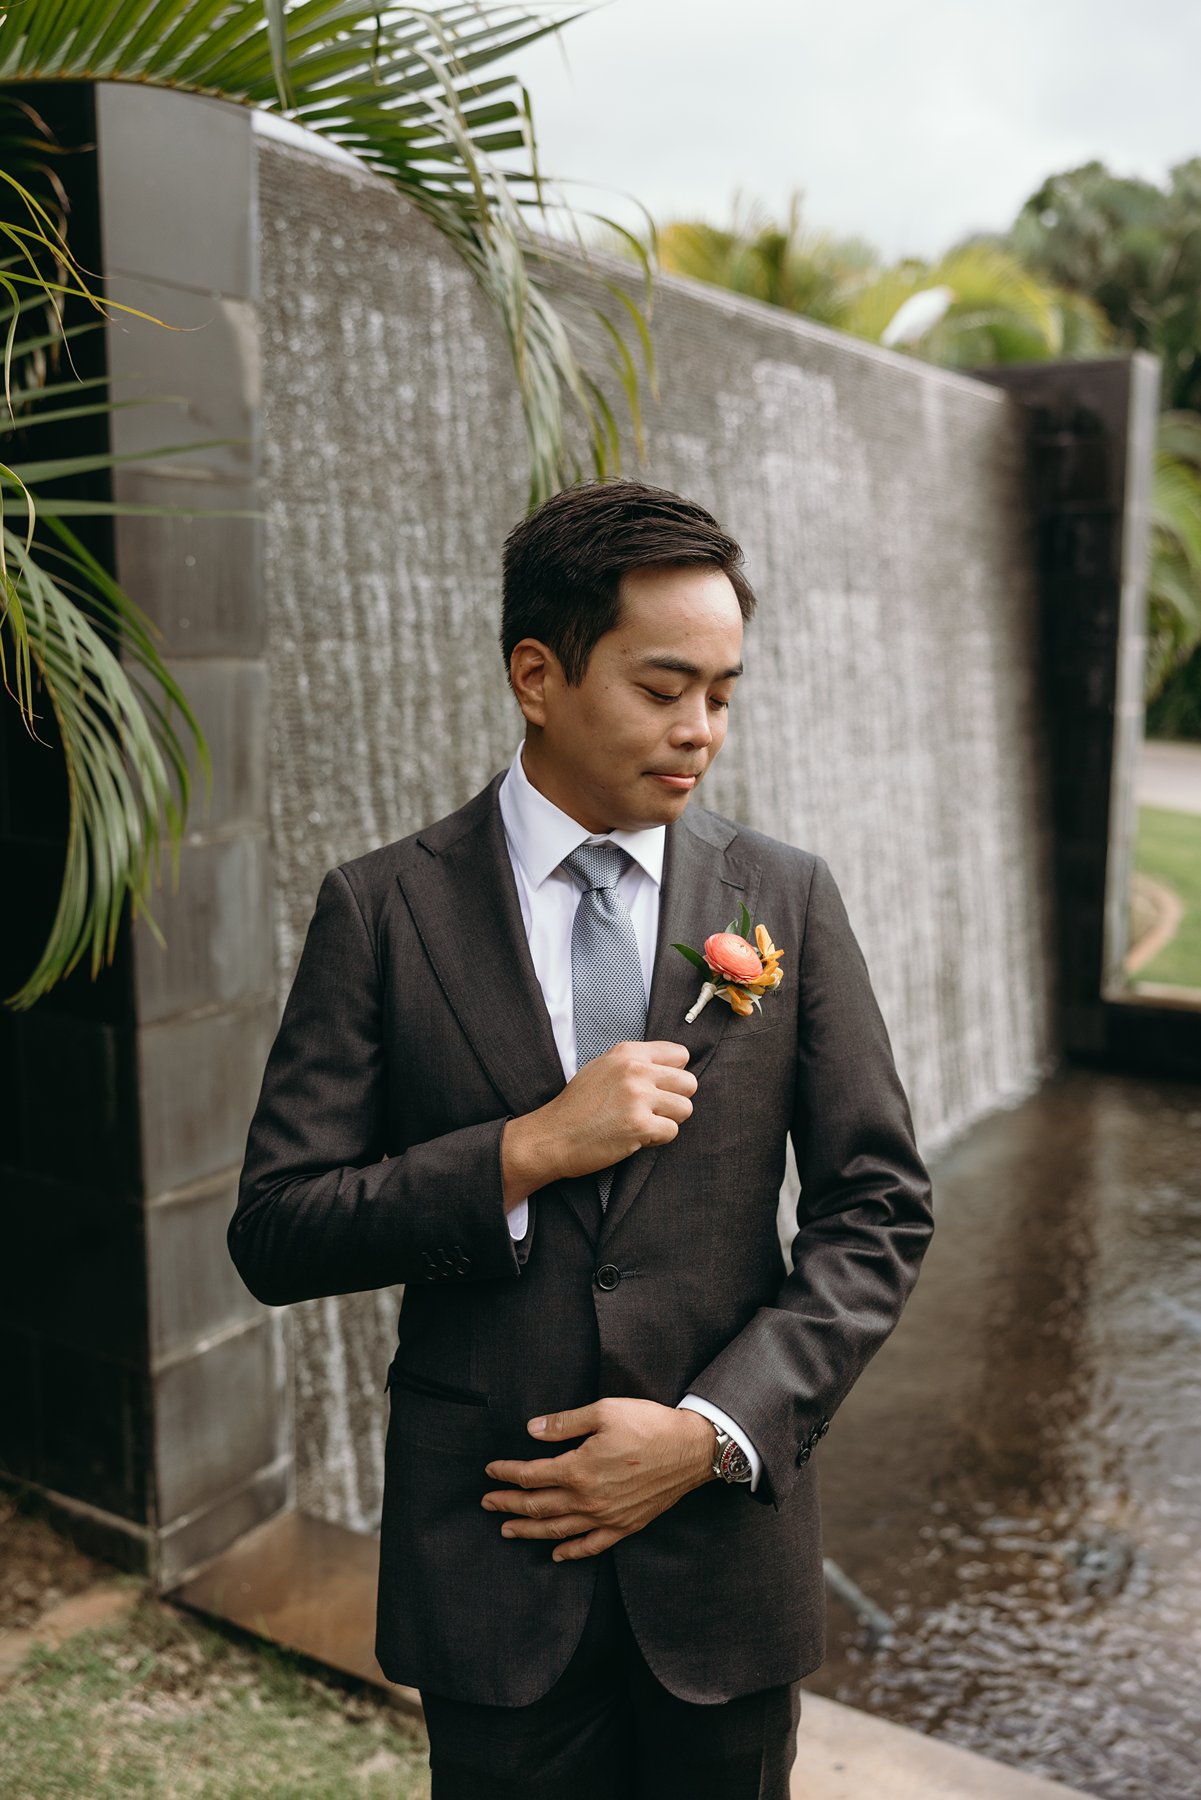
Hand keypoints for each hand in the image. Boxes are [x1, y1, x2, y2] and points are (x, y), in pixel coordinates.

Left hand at [481, 1398, 716, 1560]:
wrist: (691, 1449)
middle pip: (538, 1506)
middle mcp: (588, 1499)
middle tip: (487, 1504)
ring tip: (508, 1531)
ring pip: (558, 1530)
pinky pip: (592, 1546)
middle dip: (508, 1505)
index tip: (490, 1471)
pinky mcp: (625, 1526)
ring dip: (529, 1531)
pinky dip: (571, 1552)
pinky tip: (556, 1554)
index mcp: (578, 1469)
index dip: (507, 1473)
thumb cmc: (648, 1425)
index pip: (531, 1475)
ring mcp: (607, 1517)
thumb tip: (532, 1429)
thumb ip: (565, 1423)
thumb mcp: (604, 1411)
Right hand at [502, 1042, 696, 1198]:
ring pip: (685, 1108)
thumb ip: (634, 1063)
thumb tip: (671, 1067)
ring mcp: (637, 1097)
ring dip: (669, 1120)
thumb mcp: (602, 1068)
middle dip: (676, 1100)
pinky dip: (657, 1139)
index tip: (660, 1088)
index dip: (674, 1075)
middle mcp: (635, 1070)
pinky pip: (672, 1131)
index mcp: (627, 1053)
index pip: (680, 1055)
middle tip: (655, 1110)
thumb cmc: (577, 1106)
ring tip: (644, 1123)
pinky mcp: (639, 1125)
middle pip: (689, 1082)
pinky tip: (636, 1137)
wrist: (553, 1136)